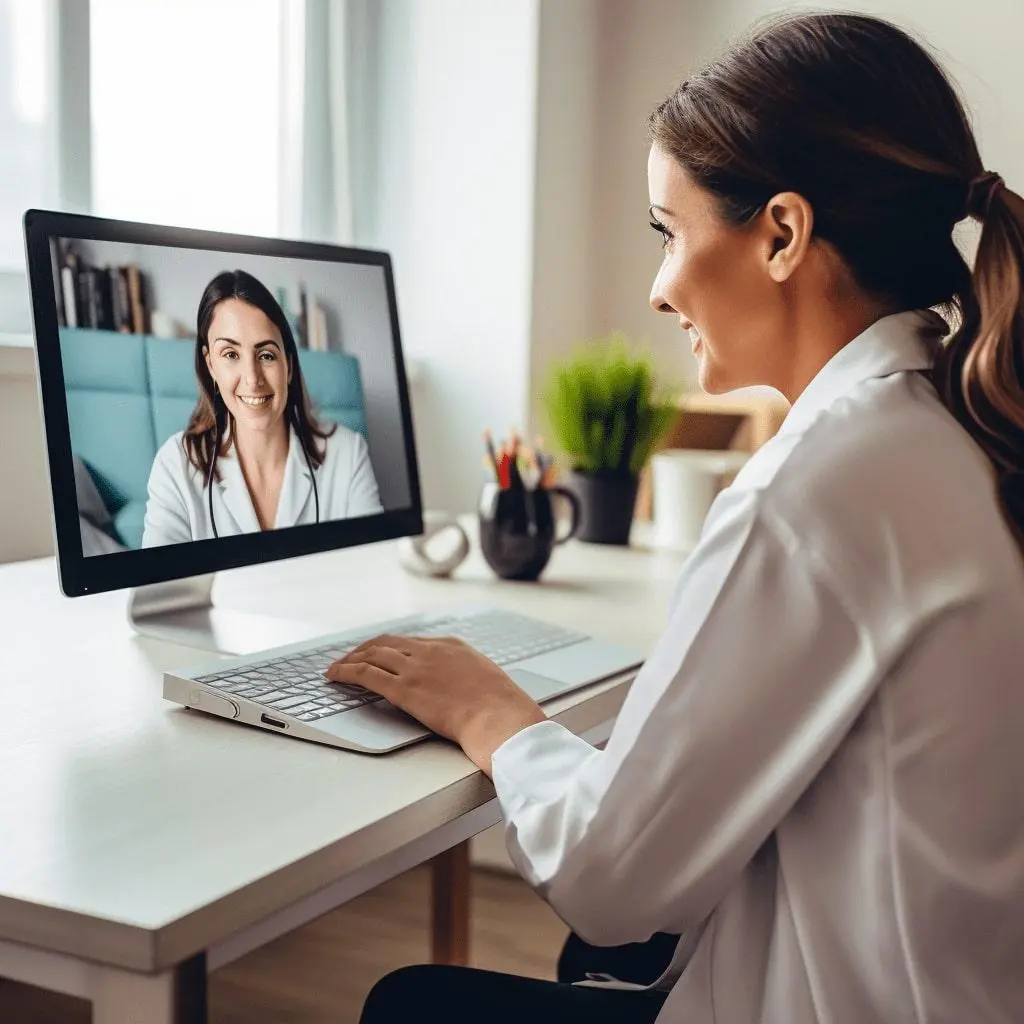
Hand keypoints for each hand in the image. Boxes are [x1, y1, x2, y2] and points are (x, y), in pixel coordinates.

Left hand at [324, 635, 546, 773]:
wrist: (501, 718)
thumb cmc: (501, 708)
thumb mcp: (486, 680)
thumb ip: (467, 676)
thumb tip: (462, 687)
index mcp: (452, 646)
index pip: (411, 642)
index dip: (389, 647)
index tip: (379, 654)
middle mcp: (430, 651)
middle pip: (387, 643)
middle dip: (365, 649)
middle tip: (351, 658)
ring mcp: (416, 668)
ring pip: (372, 654)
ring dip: (350, 659)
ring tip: (337, 667)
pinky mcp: (405, 689)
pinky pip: (366, 674)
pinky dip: (346, 672)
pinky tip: (335, 675)